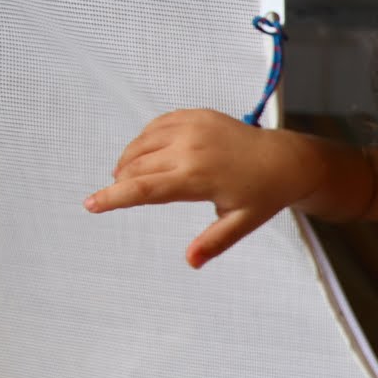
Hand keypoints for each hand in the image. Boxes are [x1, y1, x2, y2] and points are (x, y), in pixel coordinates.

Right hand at [83, 109, 340, 267]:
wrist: (286, 160)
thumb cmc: (265, 194)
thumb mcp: (241, 223)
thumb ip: (214, 243)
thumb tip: (191, 262)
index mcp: (197, 177)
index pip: (141, 189)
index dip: (112, 198)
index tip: (90, 204)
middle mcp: (190, 148)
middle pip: (136, 166)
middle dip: (121, 182)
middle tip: (117, 194)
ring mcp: (192, 128)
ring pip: (142, 144)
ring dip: (129, 160)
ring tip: (130, 177)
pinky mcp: (196, 115)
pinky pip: (156, 125)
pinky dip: (145, 139)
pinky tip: (148, 153)